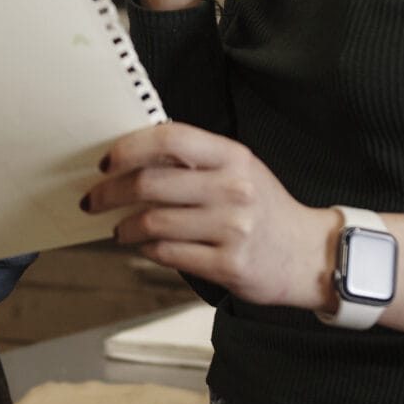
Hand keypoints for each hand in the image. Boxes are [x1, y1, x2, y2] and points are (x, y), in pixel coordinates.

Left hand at [85, 121, 339, 313]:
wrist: (308, 253)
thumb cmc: (264, 208)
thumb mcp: (239, 169)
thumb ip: (195, 160)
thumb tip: (133, 156)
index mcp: (232, 156)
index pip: (170, 138)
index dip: (129, 148)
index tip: (106, 162)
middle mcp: (233, 188)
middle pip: (149, 183)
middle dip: (110, 192)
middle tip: (95, 199)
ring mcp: (231, 228)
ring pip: (153, 222)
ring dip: (125, 227)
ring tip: (121, 229)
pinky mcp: (228, 265)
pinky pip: (168, 254)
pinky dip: (147, 250)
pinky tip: (146, 247)